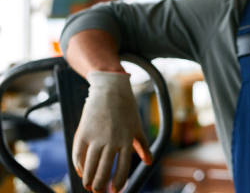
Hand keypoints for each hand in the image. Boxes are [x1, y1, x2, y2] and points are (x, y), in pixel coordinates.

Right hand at [72, 71, 151, 192]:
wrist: (110, 89)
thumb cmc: (126, 109)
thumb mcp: (137, 126)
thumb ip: (143, 146)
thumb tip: (149, 162)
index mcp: (126, 140)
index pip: (122, 168)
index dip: (118, 182)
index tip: (115, 191)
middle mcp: (112, 140)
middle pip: (103, 170)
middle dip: (100, 186)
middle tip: (99, 192)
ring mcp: (96, 136)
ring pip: (89, 166)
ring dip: (88, 180)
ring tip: (89, 186)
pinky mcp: (83, 132)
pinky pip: (78, 154)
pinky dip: (78, 166)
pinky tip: (81, 172)